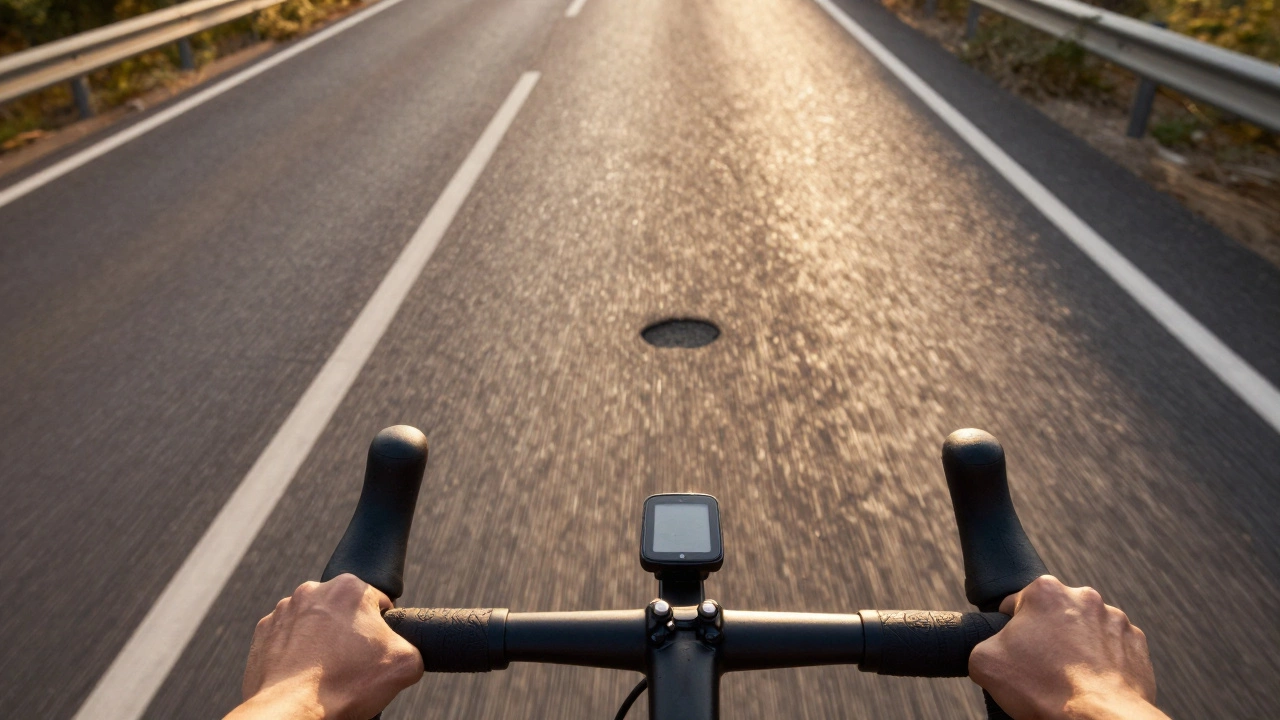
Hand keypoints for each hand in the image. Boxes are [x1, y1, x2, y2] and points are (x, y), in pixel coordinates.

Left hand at [225, 574, 423, 719]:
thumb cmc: (344, 685)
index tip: (375, 652)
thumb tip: (405, 651)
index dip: (383, 630)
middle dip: (350, 635)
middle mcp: (312, 591)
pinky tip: (305, 677)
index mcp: (349, 587)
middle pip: (344, 612)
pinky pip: (288, 641)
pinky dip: (297, 656)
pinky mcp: (262, 635)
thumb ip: (414, 646)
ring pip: (315, 625)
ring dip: (323, 643)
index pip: (379, 603)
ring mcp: (283, 612)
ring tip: (327, 674)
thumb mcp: (406, 664)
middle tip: (353, 665)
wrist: (291, 712)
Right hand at [969, 575, 1168, 719]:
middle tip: (1041, 667)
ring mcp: (1115, 619)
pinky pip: (1112, 648)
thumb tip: (994, 646)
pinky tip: (1091, 682)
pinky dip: (1101, 662)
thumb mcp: (984, 662)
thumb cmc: (1044, 688)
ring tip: (1068, 678)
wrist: (1100, 719)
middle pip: (1052, 615)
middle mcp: (1083, 596)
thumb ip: (982, 642)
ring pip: (1083, 630)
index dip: (1009, 630)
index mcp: (1045, 590)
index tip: (1015, 652)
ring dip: (1075, 647)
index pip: (1014, 604)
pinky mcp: (1136, 644)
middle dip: (1045, 636)